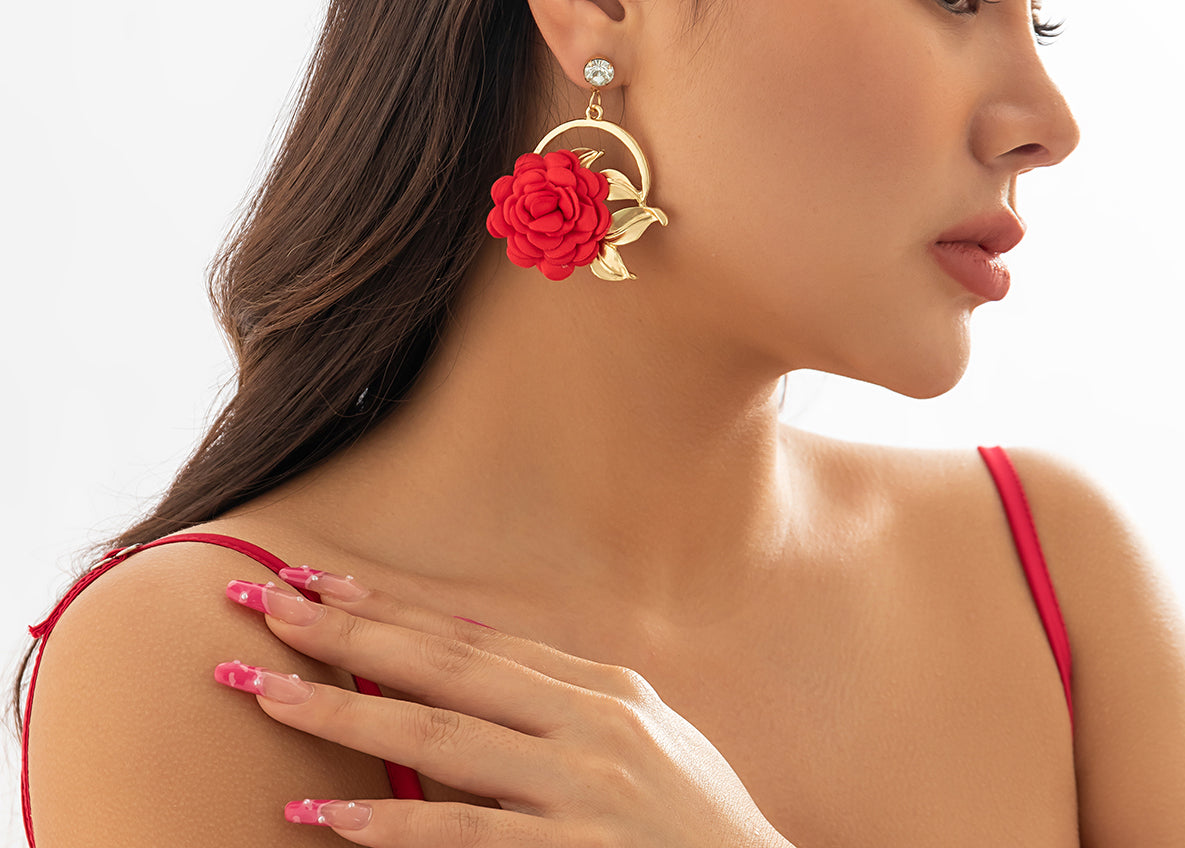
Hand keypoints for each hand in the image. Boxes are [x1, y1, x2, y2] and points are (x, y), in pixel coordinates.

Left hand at [214, 568, 790, 846]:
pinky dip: (390, 824)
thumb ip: (564, 703)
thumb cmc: (696, 824)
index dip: (393, 609)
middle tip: (268, 605)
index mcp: (603, 687)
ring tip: (267, 691)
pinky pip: (464, 836)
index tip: (320, 582)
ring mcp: (584, 786)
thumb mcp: (643, 740)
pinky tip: (323, 815)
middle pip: (448, 664)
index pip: (476, 637)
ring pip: (442, 735)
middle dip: (352, 632)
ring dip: (346, 711)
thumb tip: (476, 660)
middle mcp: (591, 720)